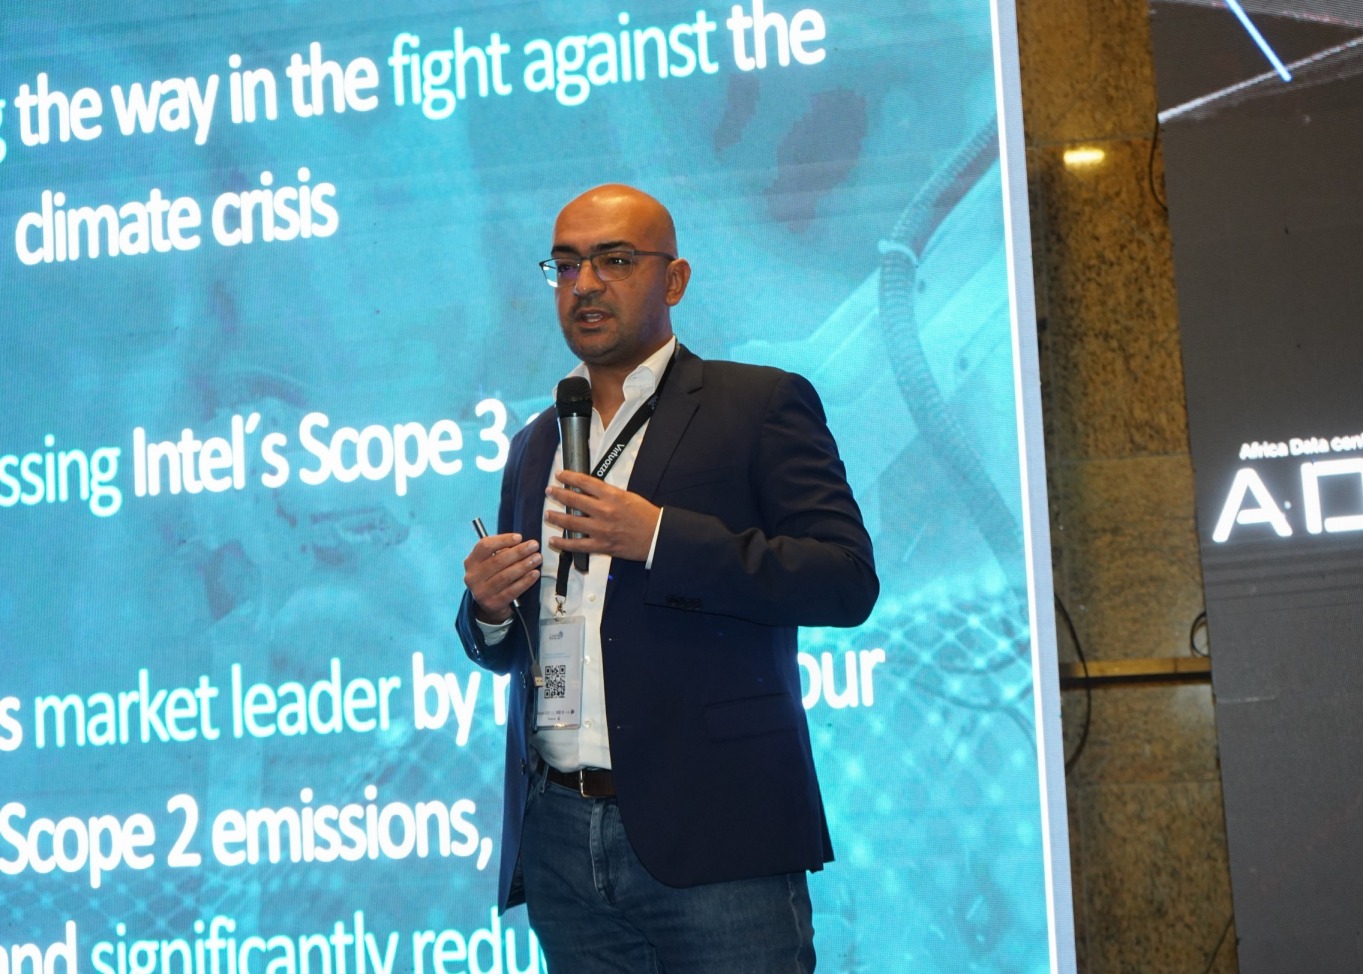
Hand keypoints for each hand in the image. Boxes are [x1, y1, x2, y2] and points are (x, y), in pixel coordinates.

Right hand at [463, 533, 540, 622]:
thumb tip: (522, 544)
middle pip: (498, 560)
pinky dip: (525, 581)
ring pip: (506, 576)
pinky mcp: (493, 604)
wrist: (489, 605)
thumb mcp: (491, 563)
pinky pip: (512, 590)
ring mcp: (481, 592)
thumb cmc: (493, 576)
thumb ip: (502, 552)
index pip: (484, 546)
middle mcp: (473, 576)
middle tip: (534, 545)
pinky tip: (534, 574)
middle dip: (519, 551)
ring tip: (537, 558)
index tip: (519, 537)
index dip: (502, 540)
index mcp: (471, 562)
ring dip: (524, 565)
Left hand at [545, 470, 660, 562]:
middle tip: (549, 491)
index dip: (569, 477)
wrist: (657, 536)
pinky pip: (578, 545)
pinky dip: (563, 543)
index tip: (560, 475)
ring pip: (571, 523)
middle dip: (558, 494)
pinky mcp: (602, 545)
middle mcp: (604, 511)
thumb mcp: (628, 496)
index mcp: (612, 496)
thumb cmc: (646, 516)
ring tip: (548, 513)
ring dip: (557, 517)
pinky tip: (553, 540)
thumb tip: (589, 491)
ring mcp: (601, 529)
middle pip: (574, 500)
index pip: (584, 482)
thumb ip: (608, 494)